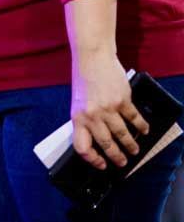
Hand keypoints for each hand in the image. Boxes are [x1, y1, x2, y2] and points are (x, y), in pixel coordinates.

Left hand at [71, 53, 148, 169]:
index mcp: (77, 117)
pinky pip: (134, 119)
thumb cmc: (84, 78)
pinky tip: (144, 131)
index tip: (101, 164)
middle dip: (116, 157)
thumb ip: (85, 119)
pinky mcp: (123, 100)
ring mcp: (108, 109)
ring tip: (135, 150)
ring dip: (130, 145)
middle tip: (123, 162)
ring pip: (123, 135)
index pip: (82, 147)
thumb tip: (95, 138)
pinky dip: (141, 127)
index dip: (92, 160)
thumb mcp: (77, 101)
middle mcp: (92, 116)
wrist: (92, 56)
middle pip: (106, 145)